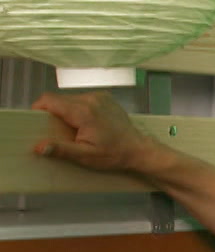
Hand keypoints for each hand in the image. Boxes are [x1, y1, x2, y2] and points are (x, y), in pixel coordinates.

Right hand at [30, 91, 161, 173]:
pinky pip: (82, 98)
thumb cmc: (113, 154)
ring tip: (73, 127)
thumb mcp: (86, 156)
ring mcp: (99, 96)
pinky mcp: (105, 97)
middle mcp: (90, 99)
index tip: (38, 121)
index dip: (39, 109)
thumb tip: (39, 147)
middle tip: (57, 130)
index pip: (49, 100)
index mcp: (83, 111)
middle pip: (58, 98)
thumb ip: (62, 150)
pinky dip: (78, 108)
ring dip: (66, 110)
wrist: (139, 149)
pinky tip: (85, 122)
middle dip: (53, 112)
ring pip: (70, 98)